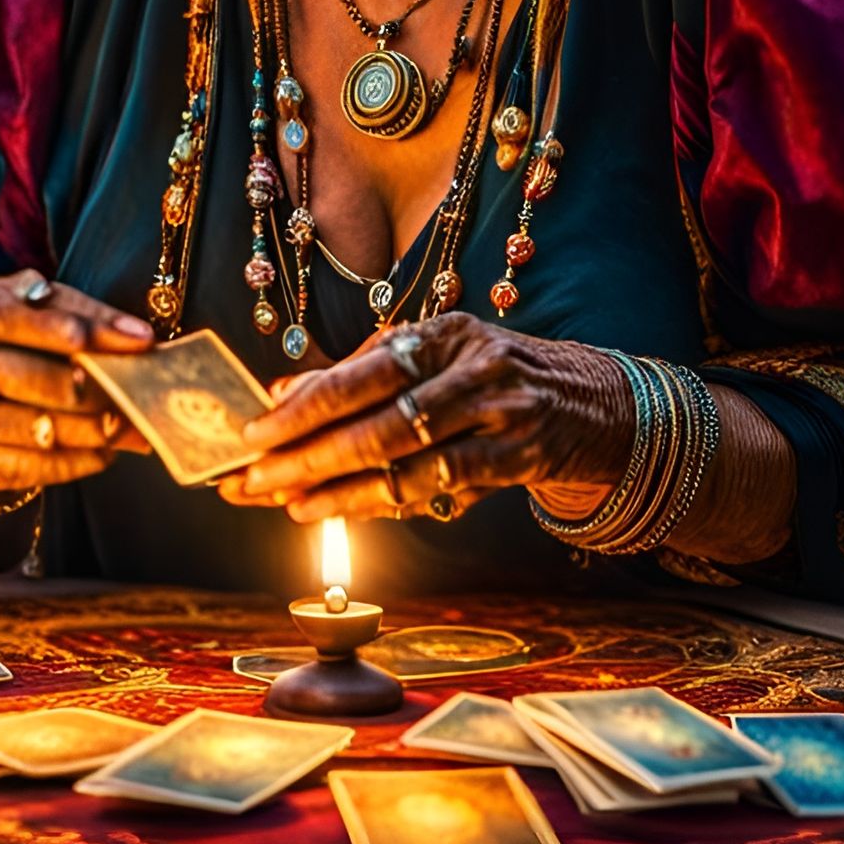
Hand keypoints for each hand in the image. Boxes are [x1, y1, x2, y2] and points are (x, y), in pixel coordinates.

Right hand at [0, 269, 153, 495]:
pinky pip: (36, 466)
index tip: (84, 337)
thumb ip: (95, 318)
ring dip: (89, 429)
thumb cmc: (38, 341)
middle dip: (76, 387)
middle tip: (124, 391)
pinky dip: (80, 459)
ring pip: (31, 427)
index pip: (4, 317)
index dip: (44, 328)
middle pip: (15, 376)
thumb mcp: (59, 311)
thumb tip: (141, 340)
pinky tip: (107, 448)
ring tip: (128, 423)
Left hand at [220, 312, 634, 523]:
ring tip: (284, 500)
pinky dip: (381, 501)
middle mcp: (472, 366)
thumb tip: (282, 391)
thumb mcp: (436, 359)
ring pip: (402, 457)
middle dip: (304, 451)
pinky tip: (338, 510)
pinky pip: (437, 486)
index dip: (305, 402)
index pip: (364, 368)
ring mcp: (499, 412)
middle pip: (375, 416)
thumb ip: (362, 373)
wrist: (593, 403)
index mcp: (444, 332)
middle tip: (250, 477)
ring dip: (334, 485)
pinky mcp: (517, 458)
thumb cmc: (493, 378)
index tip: (254, 429)